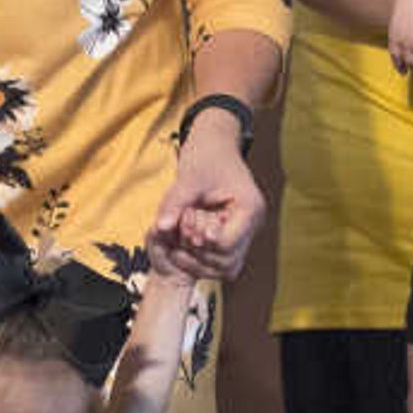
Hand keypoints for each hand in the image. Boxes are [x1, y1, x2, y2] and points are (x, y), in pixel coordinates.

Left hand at [149, 119, 263, 278]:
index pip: (225, 245)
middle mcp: (252, 225)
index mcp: (250, 209)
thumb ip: (175, 203)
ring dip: (198, 262)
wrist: (215, 144)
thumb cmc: (206, 155)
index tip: (183, 225)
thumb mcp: (189, 177)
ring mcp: (244, 233)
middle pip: (226, 262)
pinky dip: (200, 259)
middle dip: (197, 254)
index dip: (199, 242)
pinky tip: (183, 243)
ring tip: (178, 240)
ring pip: (225, 268)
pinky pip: (219, 261)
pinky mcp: (232, 236)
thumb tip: (160, 228)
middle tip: (178, 233)